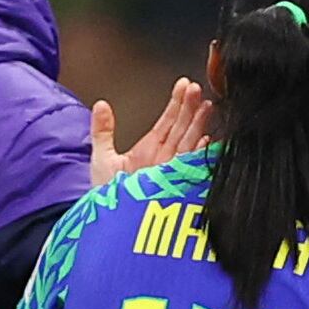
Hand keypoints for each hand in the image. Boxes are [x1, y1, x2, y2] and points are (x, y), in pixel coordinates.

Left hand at [89, 78, 211, 185]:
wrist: (108, 223)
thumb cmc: (106, 197)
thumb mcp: (102, 158)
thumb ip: (102, 131)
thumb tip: (101, 105)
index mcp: (150, 149)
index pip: (167, 121)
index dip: (176, 103)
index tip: (184, 85)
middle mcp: (164, 158)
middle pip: (181, 128)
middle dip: (190, 108)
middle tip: (197, 89)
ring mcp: (172, 171)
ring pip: (189, 143)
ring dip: (199, 125)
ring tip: (207, 106)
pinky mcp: (176, 185)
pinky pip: (192, 167)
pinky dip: (200, 154)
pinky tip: (207, 140)